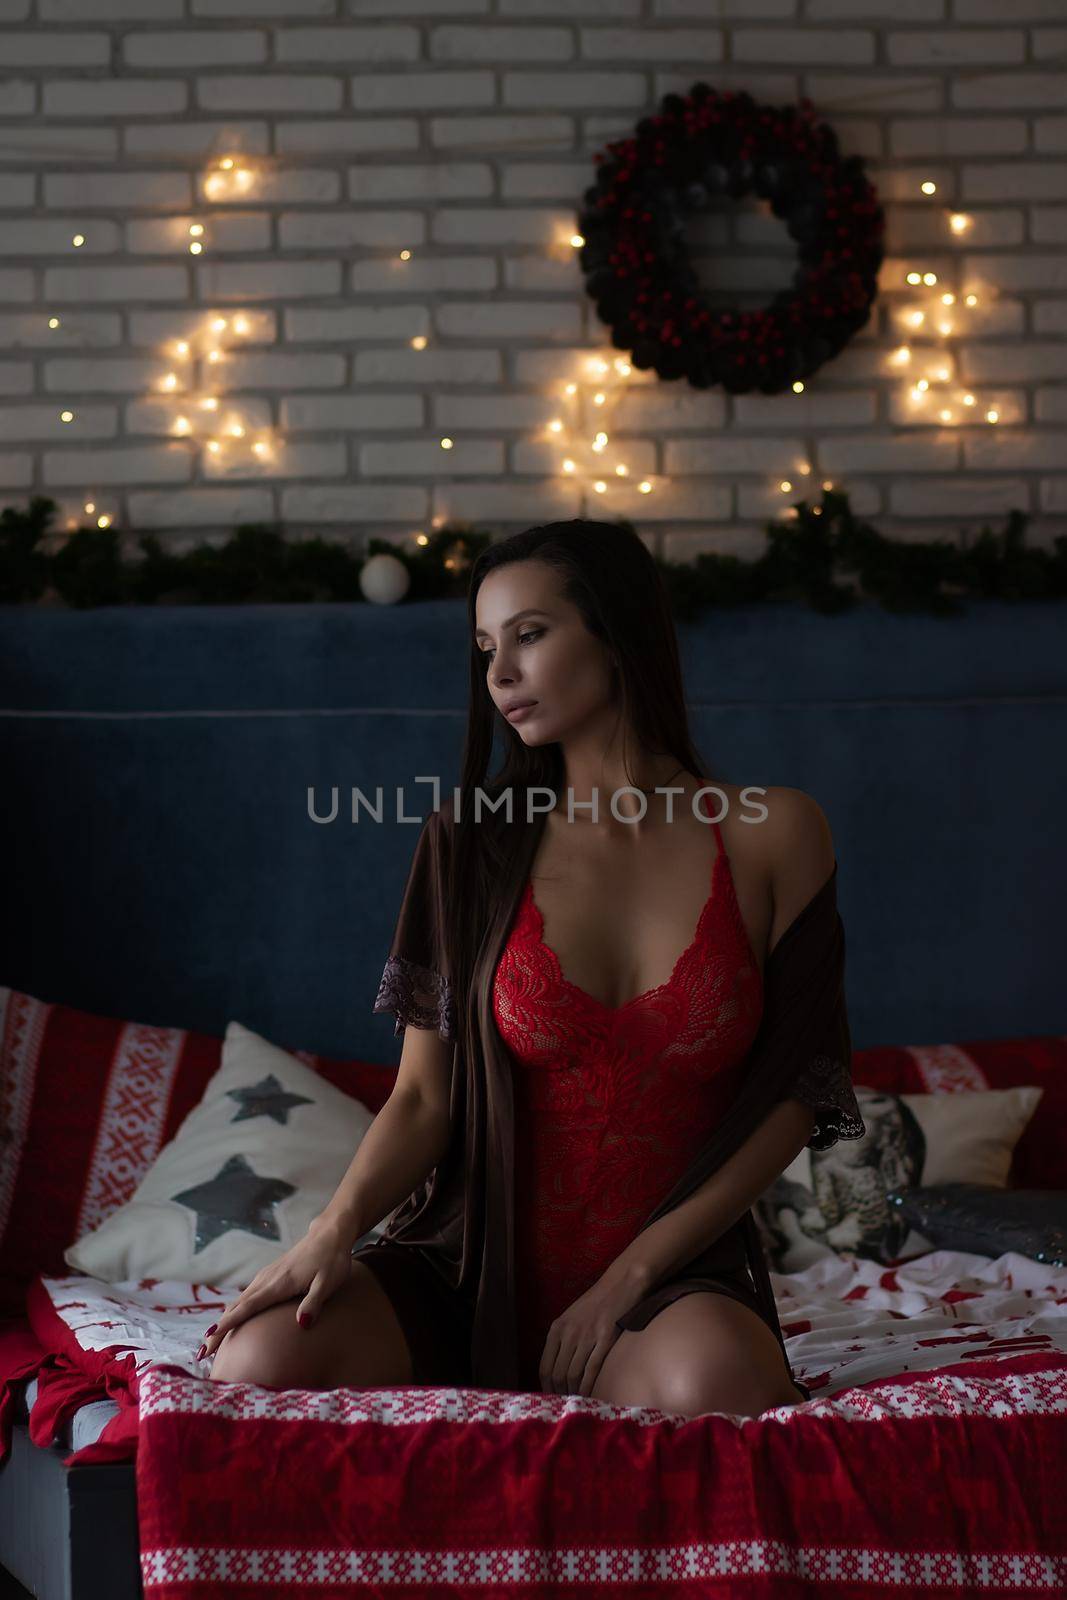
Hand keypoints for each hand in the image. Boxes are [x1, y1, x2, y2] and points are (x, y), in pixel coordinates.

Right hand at [200, 1215, 355, 1363]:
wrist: (328, 1235)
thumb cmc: (331, 1260)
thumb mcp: (328, 1282)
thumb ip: (314, 1302)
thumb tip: (302, 1324)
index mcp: (278, 1284)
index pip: (248, 1306)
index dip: (229, 1322)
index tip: (210, 1336)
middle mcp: (266, 1280)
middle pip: (236, 1307)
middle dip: (218, 1330)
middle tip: (203, 1354)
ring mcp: (266, 1277)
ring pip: (239, 1302)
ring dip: (223, 1322)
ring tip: (210, 1344)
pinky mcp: (269, 1277)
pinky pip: (246, 1297)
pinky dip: (234, 1311)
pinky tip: (230, 1321)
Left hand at [539, 1262, 649, 1398]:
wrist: (621, 1284)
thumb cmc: (597, 1303)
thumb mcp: (572, 1318)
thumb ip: (563, 1340)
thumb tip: (557, 1370)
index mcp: (557, 1329)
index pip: (545, 1367)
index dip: (547, 1388)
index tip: (553, 1399)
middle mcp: (568, 1333)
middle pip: (557, 1374)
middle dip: (561, 1394)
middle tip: (567, 1407)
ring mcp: (586, 1336)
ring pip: (573, 1374)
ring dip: (575, 1393)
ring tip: (579, 1404)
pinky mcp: (605, 1338)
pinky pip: (592, 1369)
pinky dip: (589, 1387)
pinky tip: (591, 1396)